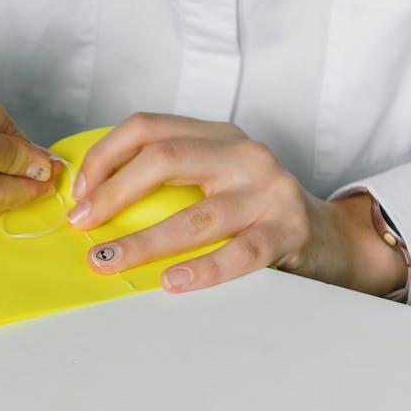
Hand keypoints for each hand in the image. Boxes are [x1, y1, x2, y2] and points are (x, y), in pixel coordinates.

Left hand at [67, 112, 408, 294]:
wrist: (331, 237)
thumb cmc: (253, 210)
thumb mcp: (213, 177)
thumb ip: (167, 178)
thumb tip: (90, 201)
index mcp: (217, 135)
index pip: (148, 127)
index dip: (105, 157)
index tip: (79, 193)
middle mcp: (243, 154)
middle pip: (164, 159)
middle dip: (113, 193)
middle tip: (82, 225)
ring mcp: (269, 191)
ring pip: (195, 215)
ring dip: (143, 241)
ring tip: (107, 260)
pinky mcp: (289, 231)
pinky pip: (239, 252)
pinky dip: (203, 269)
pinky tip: (171, 282)